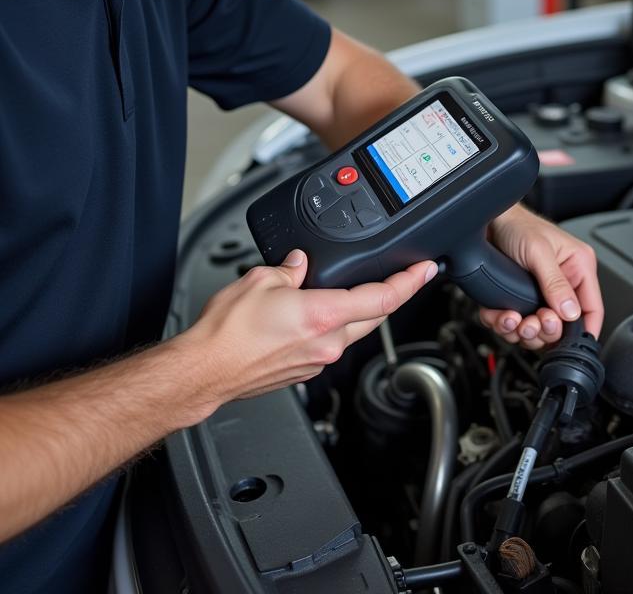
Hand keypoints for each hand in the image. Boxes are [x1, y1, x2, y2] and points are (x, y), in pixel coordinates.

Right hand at [181, 251, 436, 413]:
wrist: (204, 371)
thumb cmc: (226, 333)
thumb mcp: (259, 280)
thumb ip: (289, 269)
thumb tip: (300, 263)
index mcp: (323, 315)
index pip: (383, 298)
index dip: (410, 282)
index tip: (426, 269)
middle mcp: (328, 342)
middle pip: (376, 316)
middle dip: (392, 295)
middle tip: (404, 277)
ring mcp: (318, 359)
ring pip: (354, 331)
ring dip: (359, 311)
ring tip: (352, 291)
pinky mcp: (305, 370)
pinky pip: (331, 343)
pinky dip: (333, 326)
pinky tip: (318, 314)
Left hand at [480, 204, 602, 350]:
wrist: (487, 221)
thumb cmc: (517, 225)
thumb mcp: (539, 252)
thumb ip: (556, 283)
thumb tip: (571, 312)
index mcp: (578, 267)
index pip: (592, 309)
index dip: (584, 331)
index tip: (570, 346)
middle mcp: (563, 283)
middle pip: (564, 326)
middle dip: (544, 331)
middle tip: (531, 323)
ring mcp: (541, 294)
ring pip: (539, 331)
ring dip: (523, 331)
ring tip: (512, 319)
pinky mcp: (522, 300)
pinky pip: (517, 325)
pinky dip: (506, 326)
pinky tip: (500, 316)